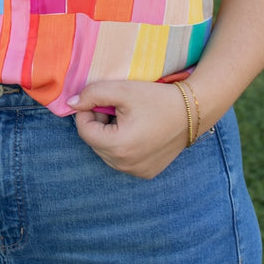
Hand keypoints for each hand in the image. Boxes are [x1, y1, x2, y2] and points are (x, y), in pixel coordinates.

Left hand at [69, 80, 189, 178]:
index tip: (99, 100)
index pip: (84, 131)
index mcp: (118, 146)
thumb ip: (93, 94)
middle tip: (115, 107)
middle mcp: (125, 165)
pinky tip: (137, 132)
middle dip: (98, 124)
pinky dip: (122, 147)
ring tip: (126, 119)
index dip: (86, 112)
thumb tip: (71, 104)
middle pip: (95, 143)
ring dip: (109, 136)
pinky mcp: (146, 173)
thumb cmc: (157, 98)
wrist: (192, 112)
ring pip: (107, 153)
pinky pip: (122, 161)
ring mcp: (136, 172)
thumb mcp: (123, 90)